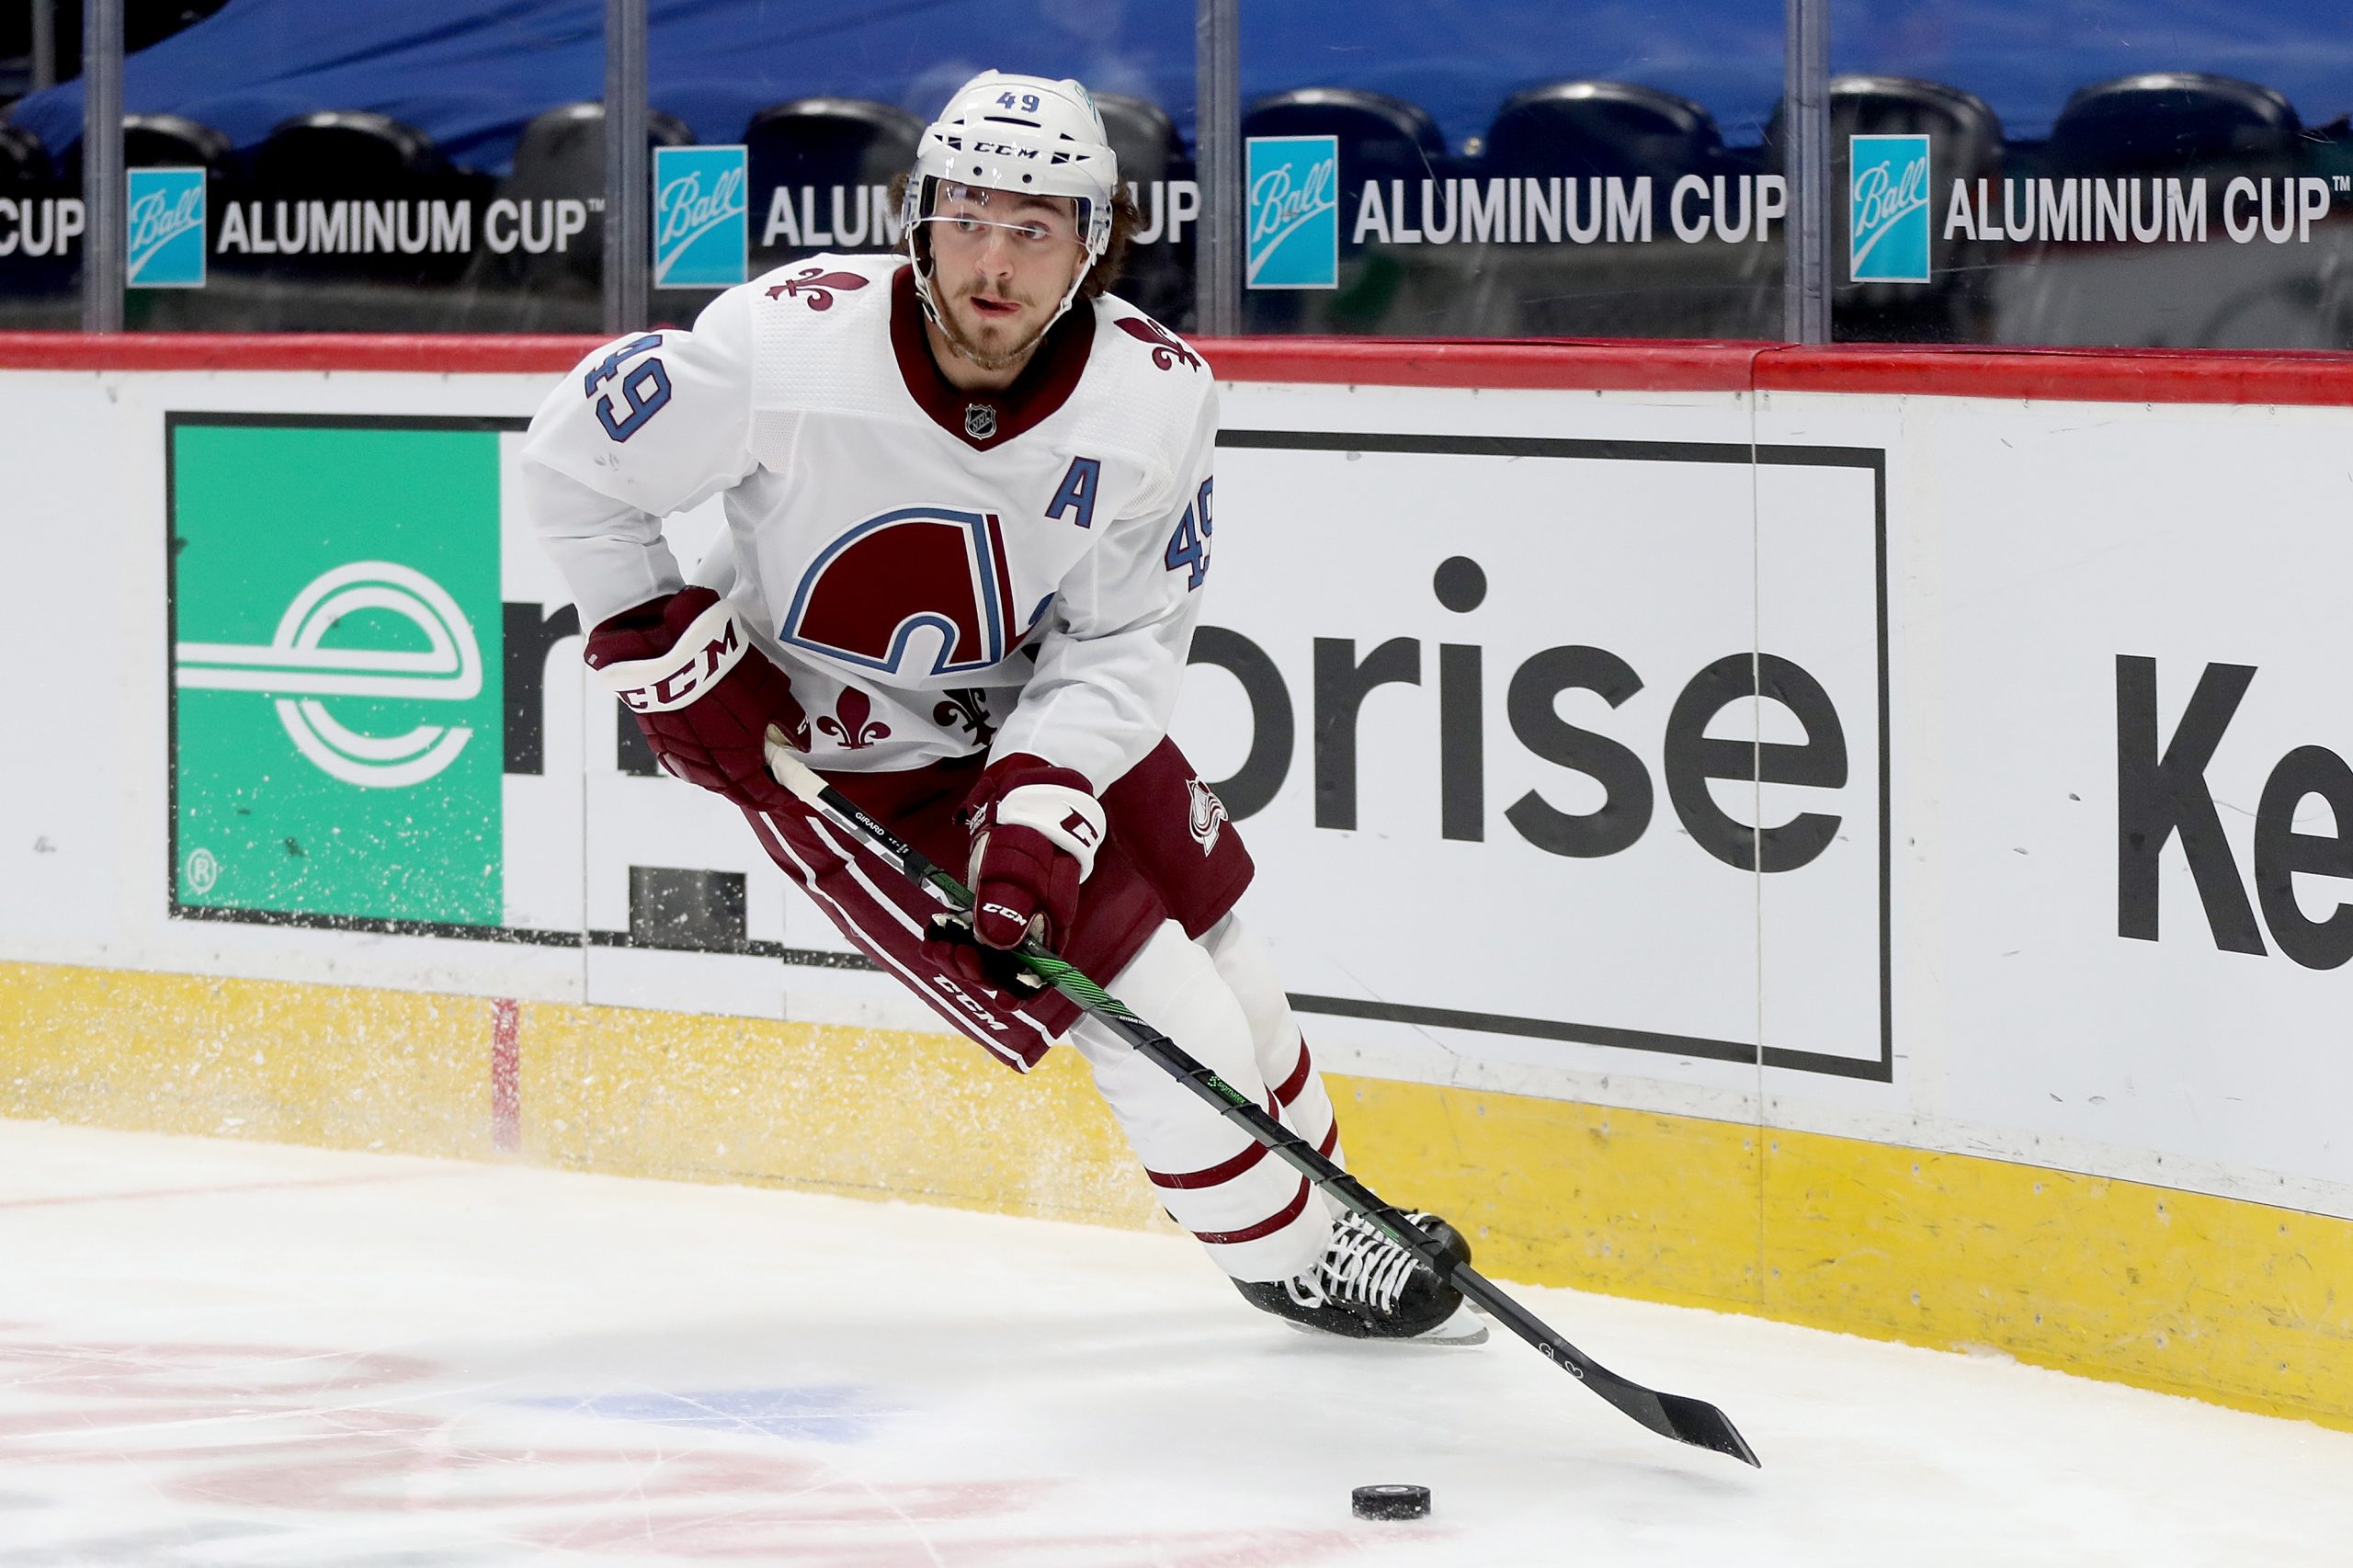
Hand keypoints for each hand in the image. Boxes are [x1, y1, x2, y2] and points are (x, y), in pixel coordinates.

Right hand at [584, 587, 809, 809]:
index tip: (790, 790)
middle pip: (735, 792)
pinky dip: (702, 758)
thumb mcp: (773, 694)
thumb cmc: (721, 674)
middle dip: (755, 787)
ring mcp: (680, 758)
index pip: (764, 797)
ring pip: (709, 779)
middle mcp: (707, 770)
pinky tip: (710, 742)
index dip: (780, 795)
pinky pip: (686, 761)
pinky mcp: (660, 743)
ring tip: (742, 756)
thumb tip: (800, 739)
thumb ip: (791, 724)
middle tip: (769, 774)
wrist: (670, 654)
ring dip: (727, 774)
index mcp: (738, 765)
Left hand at [924, 754, 1104, 993]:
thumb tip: (996, 942)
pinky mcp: (991, 895)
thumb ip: (1010, 896)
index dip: (1019, 988)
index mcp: (1054, 914)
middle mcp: (1035, 918)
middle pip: (1009, 963)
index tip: (1000, 1001)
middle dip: (978, 969)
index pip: (1042, 968)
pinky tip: (936, 935)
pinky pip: (973, 927)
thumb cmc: (1034, 812)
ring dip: (960, 956)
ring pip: (987, 949)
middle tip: (949, 956)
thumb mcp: (1022, 850)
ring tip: (935, 947)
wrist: (1026, 775)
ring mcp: (1011, 906)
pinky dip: (954, 936)